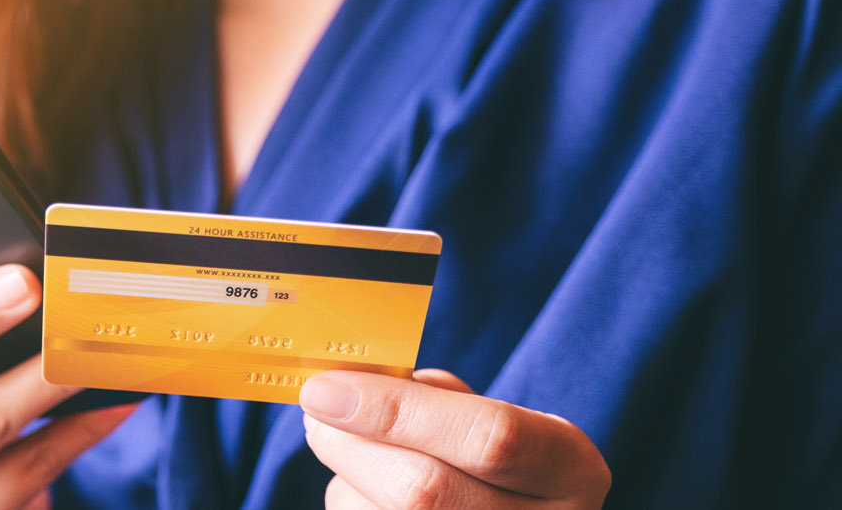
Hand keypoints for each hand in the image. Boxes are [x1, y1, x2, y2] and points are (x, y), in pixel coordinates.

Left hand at [299, 369, 610, 508]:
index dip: (396, 410)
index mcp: (570, 471)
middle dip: (350, 444)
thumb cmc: (500, 464)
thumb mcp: (503, 418)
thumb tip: (352, 388)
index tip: (325, 388)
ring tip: (363, 460)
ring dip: (348, 480)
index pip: (489, 439)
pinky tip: (371, 496)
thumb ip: (439, 400)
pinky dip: (353, 504)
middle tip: (316, 411)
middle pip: (424, 491)